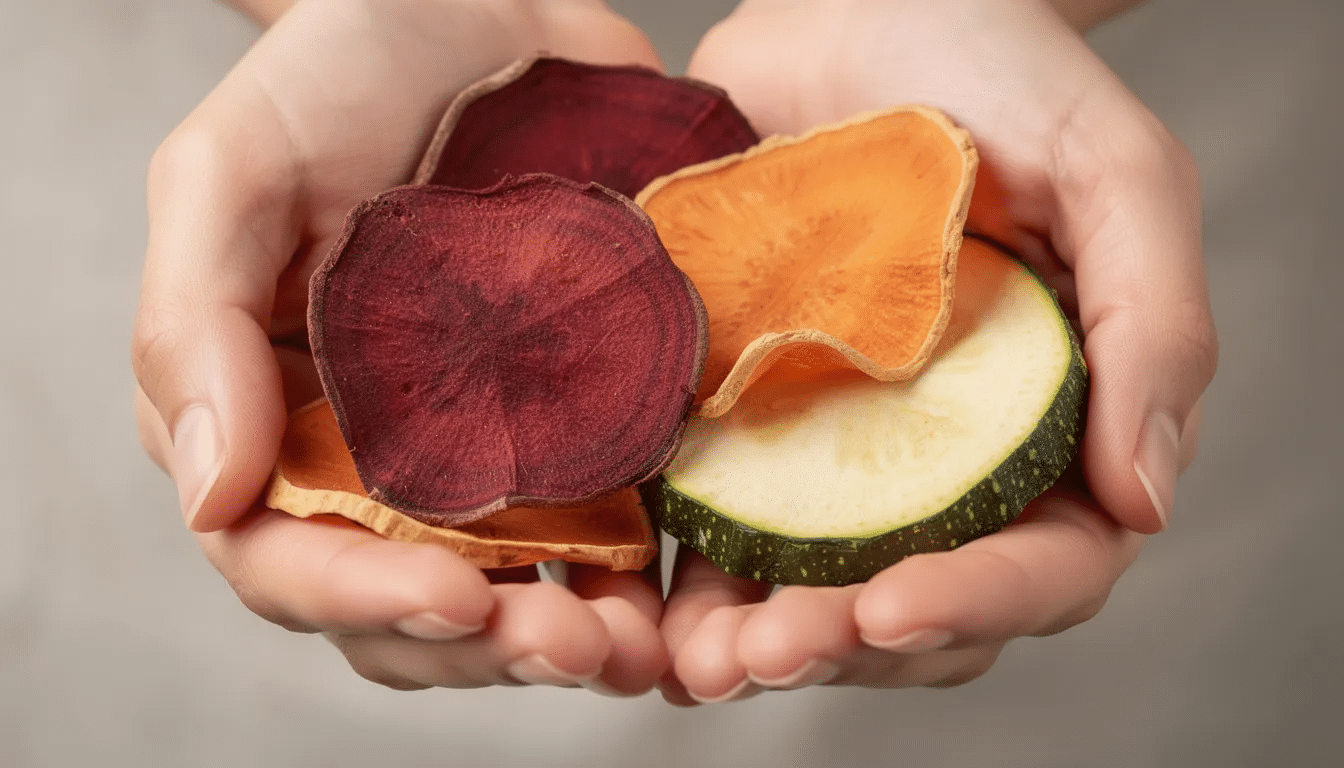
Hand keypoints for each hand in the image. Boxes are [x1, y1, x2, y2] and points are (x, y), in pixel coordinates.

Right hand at [132, 0, 667, 692]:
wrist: (481, 12)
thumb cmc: (341, 71)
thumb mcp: (231, 168)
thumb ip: (195, 326)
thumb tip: (209, 499)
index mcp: (271, 418)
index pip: (287, 557)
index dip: (361, 600)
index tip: (456, 600)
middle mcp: (376, 456)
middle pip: (411, 604)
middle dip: (487, 645)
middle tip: (574, 648)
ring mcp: (485, 446)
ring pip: (514, 590)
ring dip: (572, 641)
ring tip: (641, 649)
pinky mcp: (578, 420)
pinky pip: (608, 528)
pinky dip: (641, 581)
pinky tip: (683, 599)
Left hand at [657, 0, 1216, 702]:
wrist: (853, 2)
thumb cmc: (998, 66)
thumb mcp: (1113, 173)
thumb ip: (1151, 327)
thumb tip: (1144, 500)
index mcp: (1053, 420)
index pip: (1045, 559)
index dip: (975, 602)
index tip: (890, 609)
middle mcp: (944, 452)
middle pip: (914, 601)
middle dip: (843, 645)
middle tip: (765, 655)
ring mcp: (837, 440)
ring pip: (808, 585)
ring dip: (752, 639)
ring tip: (694, 661)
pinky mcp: (744, 410)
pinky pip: (714, 516)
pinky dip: (679, 576)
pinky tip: (643, 606)